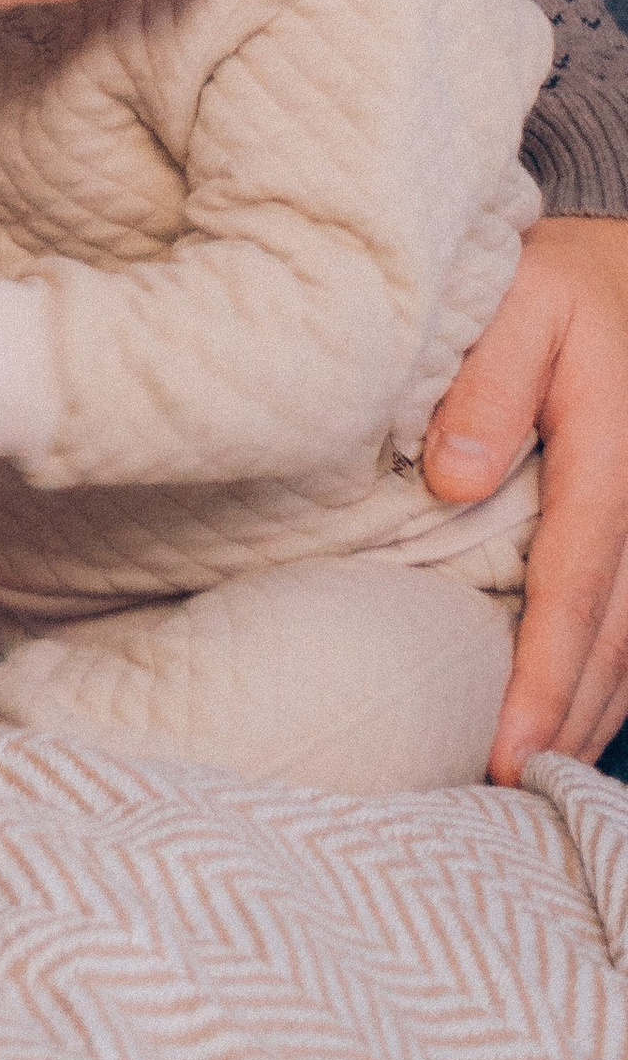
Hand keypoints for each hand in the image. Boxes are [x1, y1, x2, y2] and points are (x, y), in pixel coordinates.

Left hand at [424, 213, 627, 780]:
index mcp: (610, 457)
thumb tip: (449, 484)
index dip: (539, 678)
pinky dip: (612, 676)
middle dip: (565, 721)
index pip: (575, 591)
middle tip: (509, 792)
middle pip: (615, 640)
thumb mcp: (518, 308)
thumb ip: (484, 390)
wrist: (624, 268)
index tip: (507, 749)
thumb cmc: (556, 284)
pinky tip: (572, 717)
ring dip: (590, 711)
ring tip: (534, 775)